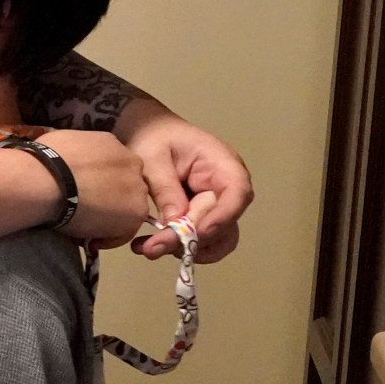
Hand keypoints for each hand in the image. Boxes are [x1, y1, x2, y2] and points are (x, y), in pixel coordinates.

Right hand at [37, 131, 149, 243]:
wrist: (45, 182)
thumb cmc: (43, 161)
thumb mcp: (64, 142)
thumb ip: (79, 153)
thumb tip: (70, 165)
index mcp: (112, 143)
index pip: (113, 165)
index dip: (99, 181)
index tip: (82, 192)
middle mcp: (132, 162)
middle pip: (125, 185)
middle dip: (109, 198)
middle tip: (85, 210)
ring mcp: (137, 187)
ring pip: (127, 207)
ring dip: (110, 218)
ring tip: (86, 228)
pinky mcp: (136, 212)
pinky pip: (124, 231)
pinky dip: (108, 238)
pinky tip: (90, 239)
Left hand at [120, 112, 252, 261]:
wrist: (146, 135)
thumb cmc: (153, 138)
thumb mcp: (152, 158)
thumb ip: (165, 188)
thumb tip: (176, 222)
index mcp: (222, 165)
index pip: (237, 193)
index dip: (223, 216)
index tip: (199, 233)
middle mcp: (226, 189)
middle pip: (224, 224)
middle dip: (191, 240)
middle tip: (154, 246)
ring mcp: (216, 206)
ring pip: (215, 239)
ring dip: (184, 248)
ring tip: (148, 247)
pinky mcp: (201, 217)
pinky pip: (198, 239)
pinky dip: (176, 246)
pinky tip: (148, 245)